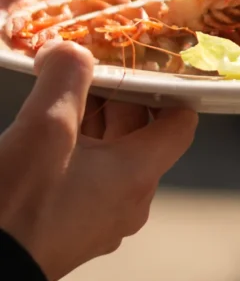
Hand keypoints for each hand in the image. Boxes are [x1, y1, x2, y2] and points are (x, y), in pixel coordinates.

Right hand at [0, 40, 197, 280]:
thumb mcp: (44, 126)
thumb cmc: (17, 205)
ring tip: (59, 94)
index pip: (180, 122)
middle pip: (141, 134)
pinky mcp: (71, 230)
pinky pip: (88, 178)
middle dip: (117, 96)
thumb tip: (69, 50)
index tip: (142, 61)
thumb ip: (66, 75)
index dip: (168, 87)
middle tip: (86, 66)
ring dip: (92, 121)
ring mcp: (100, 220)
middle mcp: (129, 201)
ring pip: (111, 155)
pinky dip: (75, 150)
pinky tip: (41, 135)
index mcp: (138, 175)